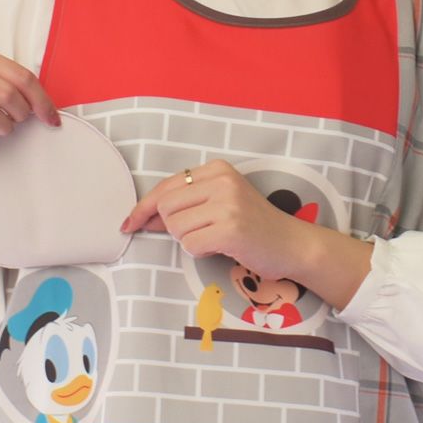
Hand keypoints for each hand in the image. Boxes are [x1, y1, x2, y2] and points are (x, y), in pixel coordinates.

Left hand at [120, 159, 312, 282]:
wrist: (292, 244)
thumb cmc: (254, 226)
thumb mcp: (221, 204)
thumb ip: (185, 205)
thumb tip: (144, 216)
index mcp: (218, 169)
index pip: (166, 186)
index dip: (144, 207)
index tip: (130, 223)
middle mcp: (222, 182)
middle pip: (165, 207)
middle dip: (173, 227)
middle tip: (198, 234)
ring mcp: (227, 205)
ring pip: (175, 228)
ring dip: (188, 240)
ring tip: (214, 239)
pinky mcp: (230, 230)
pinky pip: (190, 245)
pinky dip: (200, 252)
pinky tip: (220, 248)